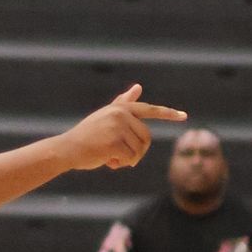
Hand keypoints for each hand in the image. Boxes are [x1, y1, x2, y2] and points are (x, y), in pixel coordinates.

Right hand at [60, 83, 187, 174]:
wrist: (67, 149)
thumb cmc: (87, 135)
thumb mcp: (106, 116)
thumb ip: (123, 103)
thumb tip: (138, 87)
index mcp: (121, 108)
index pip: (150, 110)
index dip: (168, 114)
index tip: (184, 116)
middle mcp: (120, 114)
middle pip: (146, 137)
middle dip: (137, 151)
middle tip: (120, 157)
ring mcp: (117, 127)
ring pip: (139, 150)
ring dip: (128, 159)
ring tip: (110, 157)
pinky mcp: (114, 142)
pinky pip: (131, 158)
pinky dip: (122, 164)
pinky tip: (109, 162)